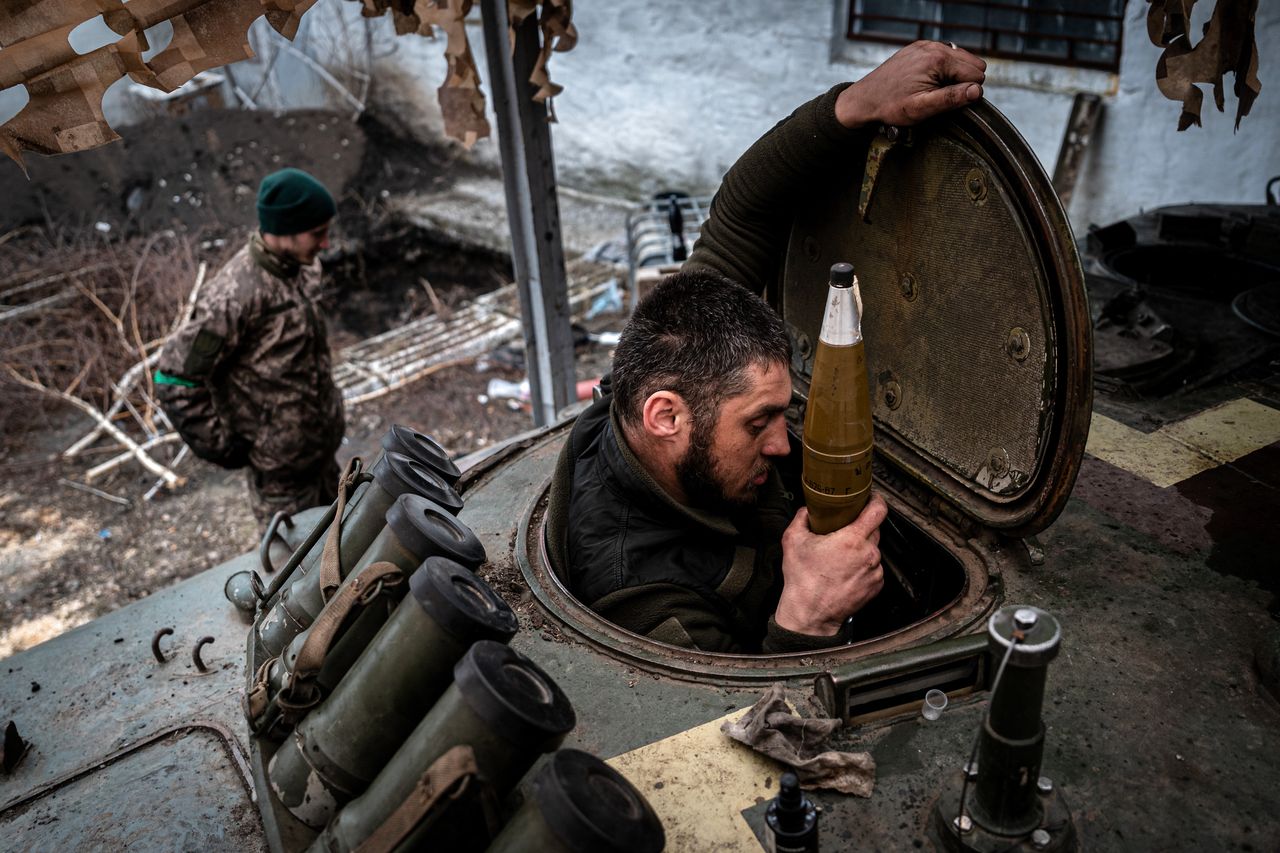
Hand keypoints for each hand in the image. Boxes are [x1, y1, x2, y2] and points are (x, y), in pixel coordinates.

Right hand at [774, 494, 888, 636]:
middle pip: (874, 529)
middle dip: (861, 527)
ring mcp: (874, 571)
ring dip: (861, 548)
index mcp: (852, 540)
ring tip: (841, 556)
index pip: (878, 510)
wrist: (810, 614)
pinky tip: (846, 571)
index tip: (870, 498)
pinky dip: (863, 566)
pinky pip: (873, 567)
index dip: (875, 500)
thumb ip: (802, 518)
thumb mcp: (793, 540)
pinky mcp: (876, 585)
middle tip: (844, 531)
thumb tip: (807, 510)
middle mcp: (868, 554)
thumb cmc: (803, 581)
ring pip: (873, 549)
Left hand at [835, 41, 985, 128]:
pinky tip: (927, 82)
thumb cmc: (889, 105)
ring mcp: (925, 45)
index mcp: (937, 59)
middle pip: (972, 63)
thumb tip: (977, 91)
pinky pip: (944, 56)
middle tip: (939, 96)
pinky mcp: (918, 48)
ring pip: (960, 58)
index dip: (966, 92)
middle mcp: (933, 46)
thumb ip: (951, 99)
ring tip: (932, 90)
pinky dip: (942, 70)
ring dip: (953, 76)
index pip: (976, 74)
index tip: (946, 102)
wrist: (864, 100)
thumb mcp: (922, 107)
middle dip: (962, 82)